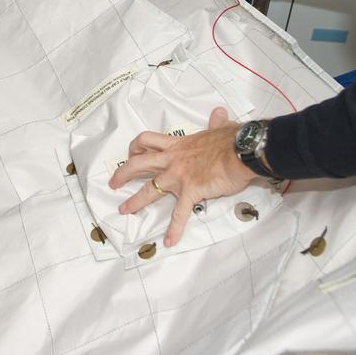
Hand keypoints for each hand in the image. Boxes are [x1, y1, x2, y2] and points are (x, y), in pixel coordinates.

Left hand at [108, 107, 256, 246]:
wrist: (242, 151)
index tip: (131, 154)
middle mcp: (172, 160)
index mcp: (177, 145)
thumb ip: (215, 123)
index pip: (147, 141)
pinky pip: (180, 214)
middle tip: (113, 183)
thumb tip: (219, 113)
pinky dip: (174, 229)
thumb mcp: (220, 128)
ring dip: (135, 201)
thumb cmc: (232, 140)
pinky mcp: (191, 191)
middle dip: (122, 174)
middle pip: (138, 165)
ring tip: (124, 211)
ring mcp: (179, 176)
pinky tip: (169, 241)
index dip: (135, 147)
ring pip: (150, 189)